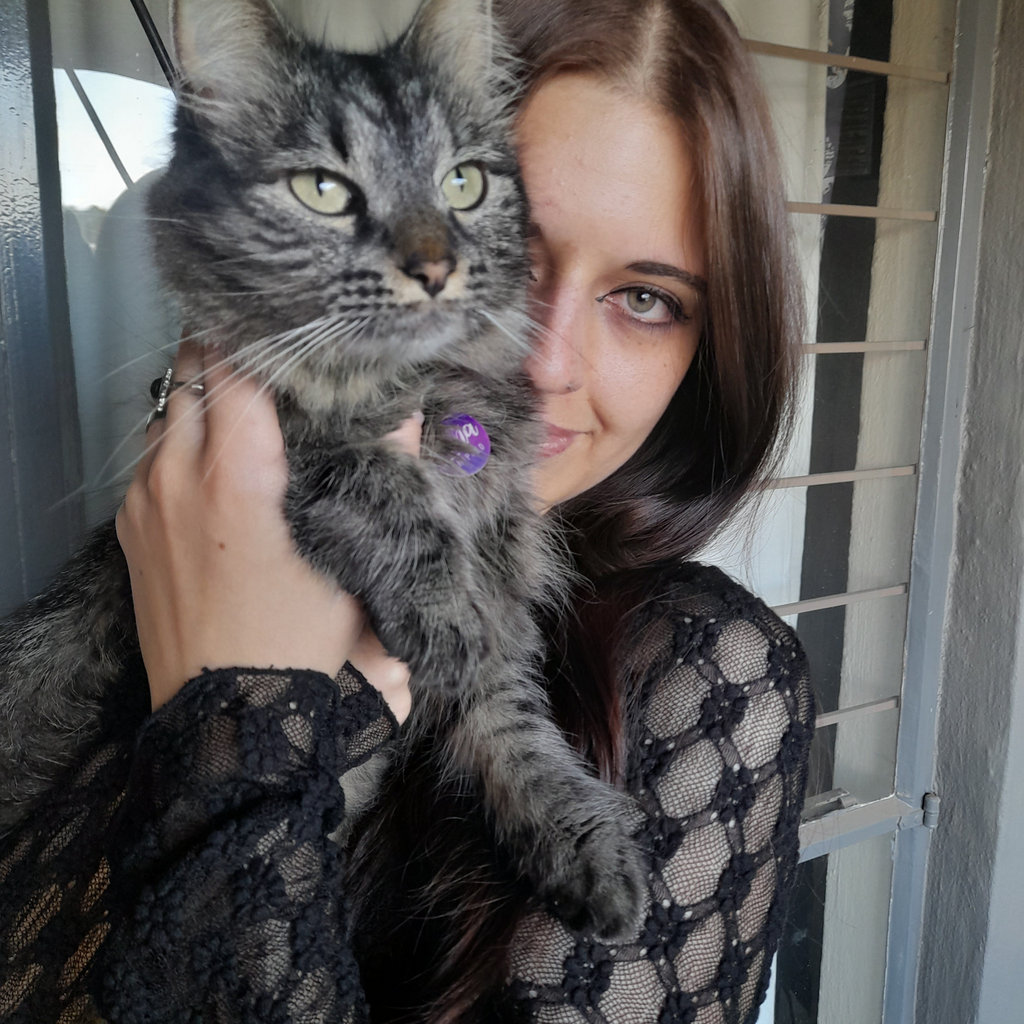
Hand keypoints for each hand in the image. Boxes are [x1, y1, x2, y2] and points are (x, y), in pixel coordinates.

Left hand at [116, 342, 414, 721]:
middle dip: (224, 353)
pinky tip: (211, 466)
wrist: (226, 712)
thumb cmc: (298, 636)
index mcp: (236, 473)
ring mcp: (144, 499)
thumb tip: (409, 414)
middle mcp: (178, 473)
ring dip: (198, 399)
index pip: (236, 366)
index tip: (288, 332)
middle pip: (187, 370)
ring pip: (164, 412)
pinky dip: (177, 442)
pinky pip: (149, 457)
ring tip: (241, 408)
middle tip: (267, 359)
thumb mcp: (351, 558)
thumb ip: (378, 473)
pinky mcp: (129, 527)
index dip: (262, 338)